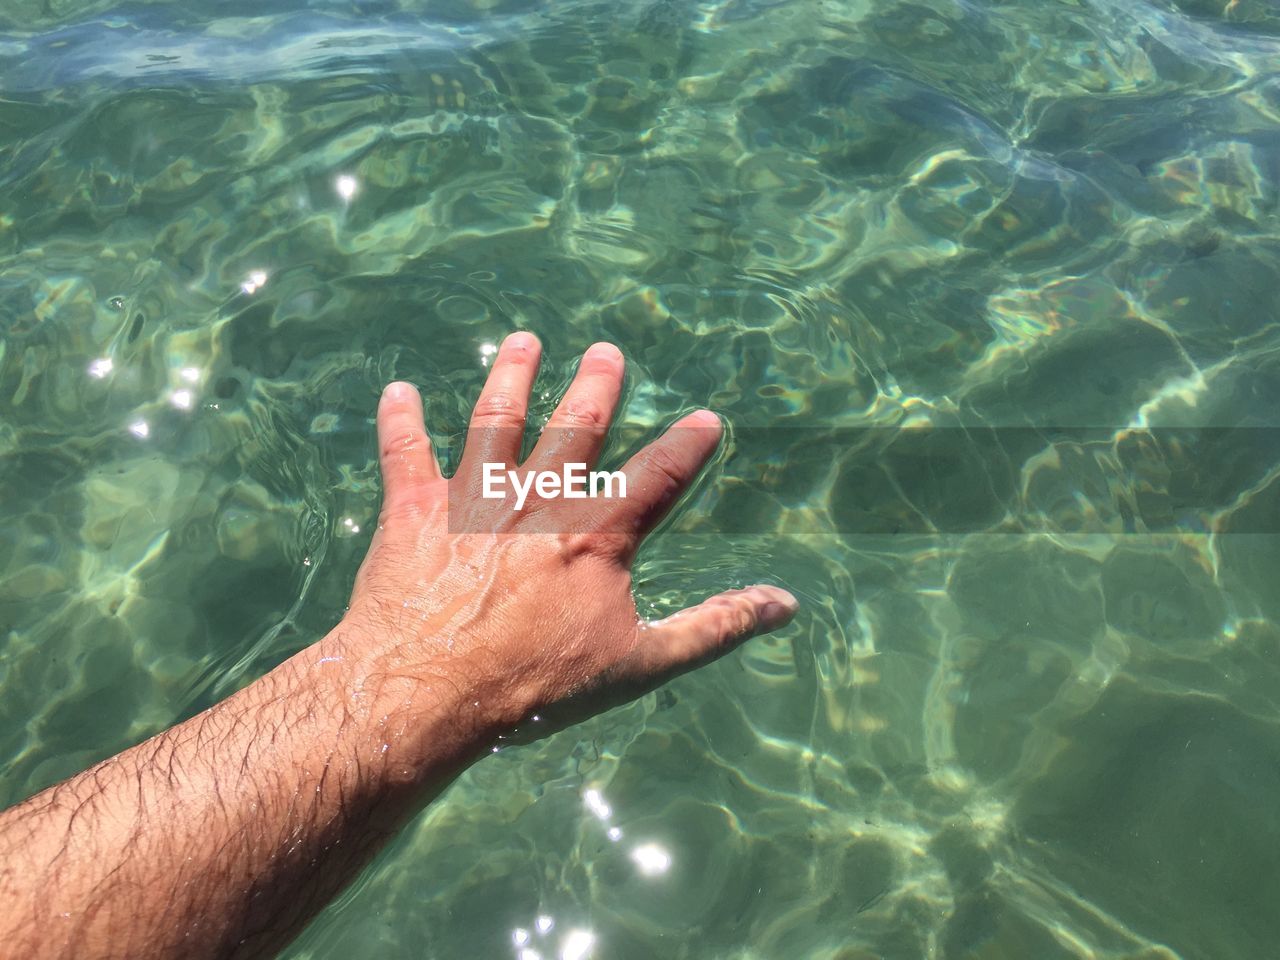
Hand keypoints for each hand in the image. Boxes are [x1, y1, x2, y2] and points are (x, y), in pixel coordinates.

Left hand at [337, 332, 797, 738]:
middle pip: (576, 428)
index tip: (706, 419)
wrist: (427, 692)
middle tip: (606, 352)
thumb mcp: (642, 663)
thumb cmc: (537, 685)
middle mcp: (538, 500)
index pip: (658, 476)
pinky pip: (405, 452)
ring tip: (522, 341)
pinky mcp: (414, 509)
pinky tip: (398, 391)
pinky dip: (401, 420)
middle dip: (595, 386)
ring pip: (496, 420)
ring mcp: (473, 498)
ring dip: (511, 376)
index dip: (687, 446)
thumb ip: (714, 626)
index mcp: (597, 534)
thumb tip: (785, 604)